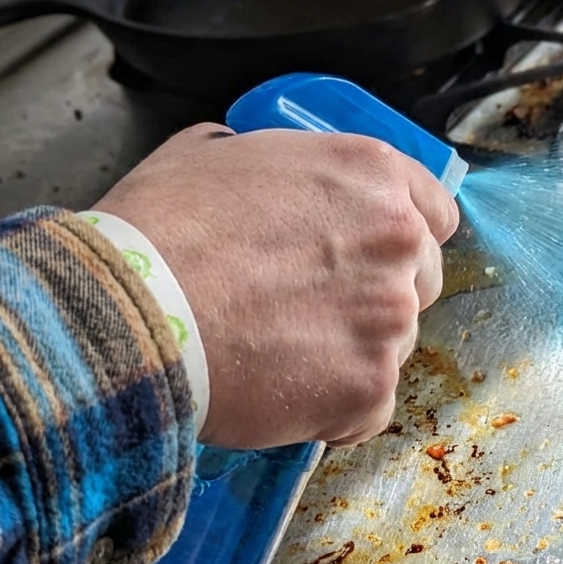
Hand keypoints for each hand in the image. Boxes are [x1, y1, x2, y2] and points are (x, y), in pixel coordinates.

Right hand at [95, 124, 458, 448]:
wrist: (127, 311)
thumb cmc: (160, 227)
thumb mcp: (212, 154)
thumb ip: (269, 162)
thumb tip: (260, 172)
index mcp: (371, 174)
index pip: (434, 213)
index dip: (403, 237)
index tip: (372, 258)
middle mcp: (398, 238)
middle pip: (421, 278)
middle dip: (380, 294)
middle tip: (314, 309)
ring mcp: (390, 316)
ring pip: (396, 344)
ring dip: (354, 352)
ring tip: (282, 355)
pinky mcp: (370, 386)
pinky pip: (369, 406)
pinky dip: (335, 409)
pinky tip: (283, 396)